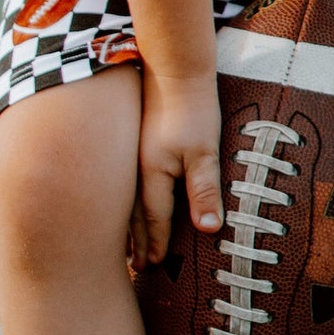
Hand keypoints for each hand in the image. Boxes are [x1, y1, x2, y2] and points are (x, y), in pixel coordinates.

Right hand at [131, 76, 224, 273]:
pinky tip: (128, 202)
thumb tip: (208, 229)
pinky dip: (126, 201)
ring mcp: (132, 154)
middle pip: (133, 214)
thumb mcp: (204, 151)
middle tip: (134, 267)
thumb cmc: (193, 109)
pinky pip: (127, 182)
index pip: (154, 219)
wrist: (174, 67)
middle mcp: (136, 168)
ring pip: (125, 199)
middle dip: (134, 241)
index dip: (154, 244)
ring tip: (125, 243)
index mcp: (151, 174)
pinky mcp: (135, 142)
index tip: (151, 267)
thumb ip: (204, 190)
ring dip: (127, 224)